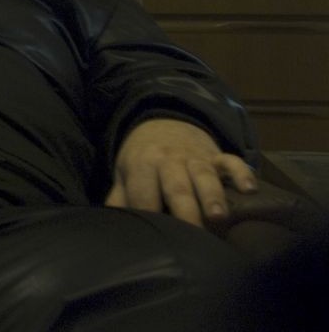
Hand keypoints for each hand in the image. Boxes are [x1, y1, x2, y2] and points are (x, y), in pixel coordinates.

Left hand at [104, 118, 256, 228]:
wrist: (163, 123)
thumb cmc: (141, 158)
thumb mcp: (124, 173)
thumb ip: (119, 198)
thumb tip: (111, 227)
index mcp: (142, 165)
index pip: (143, 193)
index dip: (149, 214)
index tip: (156, 238)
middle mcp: (169, 161)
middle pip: (177, 188)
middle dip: (185, 211)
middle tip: (193, 236)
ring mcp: (195, 157)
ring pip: (205, 176)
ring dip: (212, 196)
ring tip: (219, 217)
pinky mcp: (216, 155)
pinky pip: (231, 161)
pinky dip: (242, 173)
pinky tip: (250, 190)